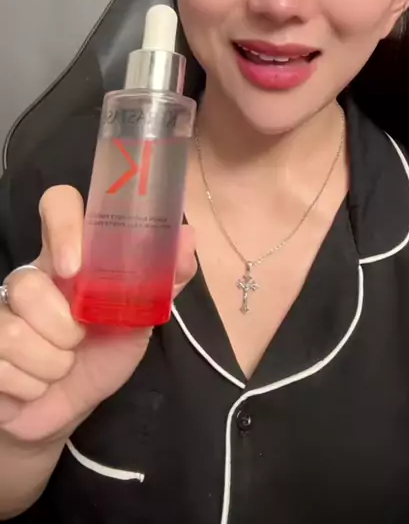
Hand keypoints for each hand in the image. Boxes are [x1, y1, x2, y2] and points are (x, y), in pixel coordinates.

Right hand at [0, 186, 196, 444]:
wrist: (69, 407)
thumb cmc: (104, 350)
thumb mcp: (141, 316)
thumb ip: (165, 279)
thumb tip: (187, 237)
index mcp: (70, 254)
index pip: (58, 203)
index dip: (63, 224)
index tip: (73, 266)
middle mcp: (30, 275)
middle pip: (27, 284)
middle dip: (64, 329)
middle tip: (80, 339)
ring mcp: (1, 310)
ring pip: (13, 333)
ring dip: (50, 364)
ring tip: (60, 366)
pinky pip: (0, 365)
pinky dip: (31, 386)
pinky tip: (36, 384)